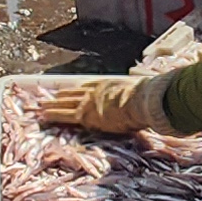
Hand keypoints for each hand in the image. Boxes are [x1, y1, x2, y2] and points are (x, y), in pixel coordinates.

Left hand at [51, 71, 171, 136]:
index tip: (71, 91)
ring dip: (52, 105)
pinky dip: (53, 115)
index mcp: (108, 85)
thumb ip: (145, 91)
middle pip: (74, 93)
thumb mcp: (142, 90)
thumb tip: (161, 91)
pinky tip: (43, 115)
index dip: (79, 90)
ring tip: (40, 106)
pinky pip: (64, 115)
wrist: (141, 101)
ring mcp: (88, 102)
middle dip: (61, 96)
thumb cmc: (146, 98)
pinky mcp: (85, 114)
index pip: (89, 87)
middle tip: (49, 97)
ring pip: (65, 103)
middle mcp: (95, 91)